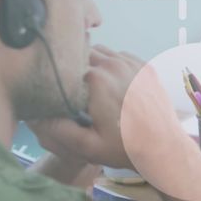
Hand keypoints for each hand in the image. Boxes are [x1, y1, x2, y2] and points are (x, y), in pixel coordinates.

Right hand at [29, 46, 180, 169]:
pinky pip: (120, 57)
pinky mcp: (145, 67)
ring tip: (93, 88)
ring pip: (102, 53)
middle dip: (77, 69)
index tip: (62, 94)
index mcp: (96, 79)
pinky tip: (112, 86)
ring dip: (94, 65)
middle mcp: (114, 65)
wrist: (163, 147)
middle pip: (83, 55)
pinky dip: (113, 66)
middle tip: (78, 91)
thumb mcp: (87, 146)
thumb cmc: (125, 148)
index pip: (66, 66)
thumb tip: (37, 114)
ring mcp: (132, 64)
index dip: (61, 78)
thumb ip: (59, 129)